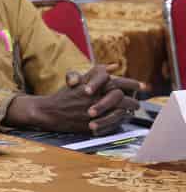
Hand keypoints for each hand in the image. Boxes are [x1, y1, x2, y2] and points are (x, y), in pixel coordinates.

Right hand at [5, 66, 138, 134]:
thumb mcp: (78, 80)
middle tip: (137, 102)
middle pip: (123, 98)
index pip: (118, 82)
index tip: (142, 86)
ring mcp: (94, 113)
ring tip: (132, 111)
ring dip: (128, 111)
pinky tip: (122, 119)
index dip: (132, 84)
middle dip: (133, 100)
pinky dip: (120, 121)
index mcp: (93, 86)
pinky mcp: (92, 124)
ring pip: (120, 112)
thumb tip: (113, 66)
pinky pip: (112, 124)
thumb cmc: (64, 96)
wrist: (49, 112)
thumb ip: (95, 73)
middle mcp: (95, 99)